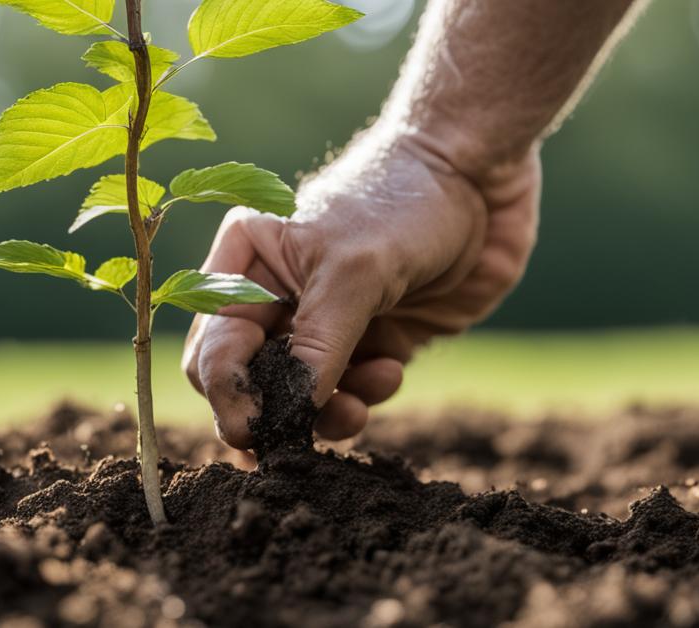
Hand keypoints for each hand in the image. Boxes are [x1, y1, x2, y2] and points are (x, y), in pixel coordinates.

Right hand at [182, 136, 539, 448]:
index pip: (214, 349)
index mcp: (245, 266)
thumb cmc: (405, 200)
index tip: (259, 429)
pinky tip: (391, 371)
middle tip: (299, 436)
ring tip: (359, 405)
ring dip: (326, 412)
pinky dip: (365, 397)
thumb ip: (316, 347)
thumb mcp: (352, 272)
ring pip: (300, 399)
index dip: (229, 394)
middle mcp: (275, 298)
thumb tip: (286, 416)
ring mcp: (323, 324)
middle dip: (277, 412)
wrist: (484, 178)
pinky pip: (349, 393)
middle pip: (250, 382)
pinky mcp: (370, 343)